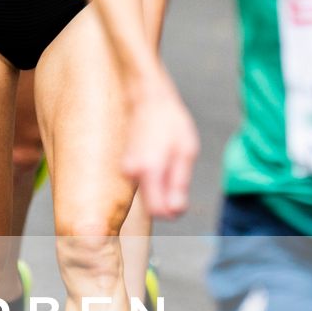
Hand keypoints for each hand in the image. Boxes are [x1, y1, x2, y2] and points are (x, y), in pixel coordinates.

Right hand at [123, 75, 199, 219]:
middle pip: (153, 205)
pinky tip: (160, 155)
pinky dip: (154, 177)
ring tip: (169, 158)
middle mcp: (132, 173)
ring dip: (162, 185)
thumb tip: (175, 211)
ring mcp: (126, 170)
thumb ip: (179, 183)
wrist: (147, 99)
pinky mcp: (125, 167)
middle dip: (168, 197)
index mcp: (149, 169)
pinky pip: (144, 184)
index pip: (158, 211)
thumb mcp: (186, 151)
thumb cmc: (170, 122)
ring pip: (149, 194)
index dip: (174, 210)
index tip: (183, 195)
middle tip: (178, 170)